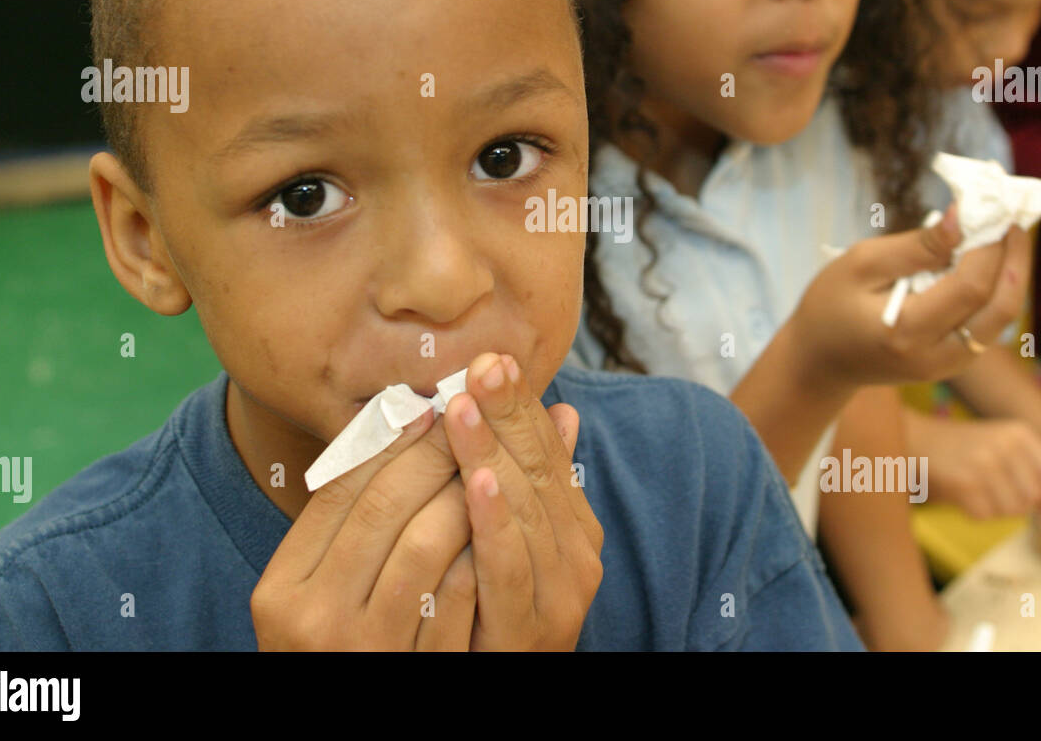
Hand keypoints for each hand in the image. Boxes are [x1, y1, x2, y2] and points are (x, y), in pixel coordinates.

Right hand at [250, 410, 477, 649]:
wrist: (352, 726)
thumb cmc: (343, 646)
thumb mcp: (321, 589)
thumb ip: (346, 518)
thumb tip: (399, 416)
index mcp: (281, 591)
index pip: (339, 490)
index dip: (390, 440)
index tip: (428, 404)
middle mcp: (312, 620)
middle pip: (383, 506)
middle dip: (435, 452)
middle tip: (471, 414)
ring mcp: (364, 649)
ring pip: (425, 542)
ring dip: (463, 492)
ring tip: (486, 459)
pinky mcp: (416, 671)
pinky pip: (458, 594)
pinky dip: (482, 548)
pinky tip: (500, 519)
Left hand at [443, 352, 603, 650]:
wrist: (499, 683)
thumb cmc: (497, 609)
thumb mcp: (520, 540)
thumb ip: (534, 482)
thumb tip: (563, 412)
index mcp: (574, 527)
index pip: (547, 452)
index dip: (519, 405)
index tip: (490, 357)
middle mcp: (577, 555)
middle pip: (539, 471)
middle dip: (507, 415)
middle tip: (480, 365)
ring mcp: (558, 593)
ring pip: (525, 511)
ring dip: (492, 453)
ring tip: (464, 408)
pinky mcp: (528, 628)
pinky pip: (508, 566)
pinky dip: (494, 521)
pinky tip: (475, 481)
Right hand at [795, 205, 1029, 390]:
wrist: (820, 361)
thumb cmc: (830, 305)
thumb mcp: (861, 264)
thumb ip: (915, 247)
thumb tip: (963, 219)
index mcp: (907, 333)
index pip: (970, 287)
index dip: (988, 246)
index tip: (986, 207)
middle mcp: (937, 357)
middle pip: (1001, 307)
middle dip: (1015, 258)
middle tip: (1009, 218)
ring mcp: (949, 366)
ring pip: (1003, 319)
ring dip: (1012, 273)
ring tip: (1004, 235)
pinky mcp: (954, 363)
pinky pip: (990, 324)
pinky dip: (997, 289)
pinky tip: (987, 261)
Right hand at [911, 414, 1040, 519]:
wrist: (916, 440)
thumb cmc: (965, 448)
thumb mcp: (1005, 446)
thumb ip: (1037, 471)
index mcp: (1019, 432)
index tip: (1035, 499)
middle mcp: (1004, 445)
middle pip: (1033, 496)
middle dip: (1017, 502)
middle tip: (995, 491)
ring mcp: (984, 464)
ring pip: (1011, 510)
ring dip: (996, 509)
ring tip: (979, 492)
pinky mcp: (964, 484)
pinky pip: (985, 516)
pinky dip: (975, 512)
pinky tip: (963, 496)